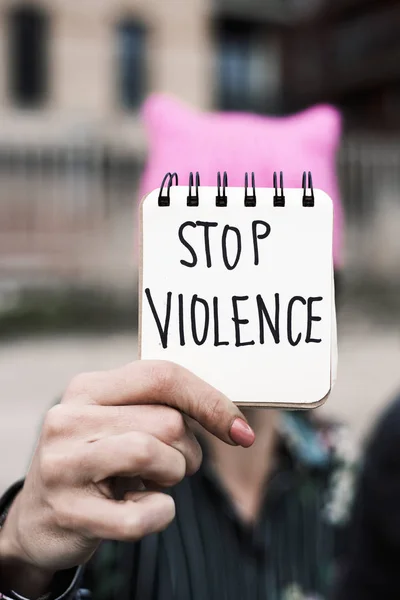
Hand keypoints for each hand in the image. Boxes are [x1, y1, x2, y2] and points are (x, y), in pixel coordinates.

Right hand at [0, 361, 253, 593]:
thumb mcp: (121, 424)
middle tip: (170, 464)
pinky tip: (144, 508)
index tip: (240, 430)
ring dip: (173, 475)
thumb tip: (235, 419)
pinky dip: (160, 514)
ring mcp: (63, 464)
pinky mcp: (68, 510)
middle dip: (187, 450)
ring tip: (151, 482)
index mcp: (88, 388)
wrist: (39, 518)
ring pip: (155, 455)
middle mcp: (69, 418)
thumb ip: (163, 408)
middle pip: (168, 421)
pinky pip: (142, 514)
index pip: (162, 376)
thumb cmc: (100, 463)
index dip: (210, 401)